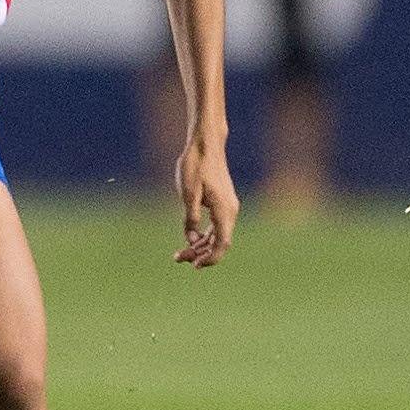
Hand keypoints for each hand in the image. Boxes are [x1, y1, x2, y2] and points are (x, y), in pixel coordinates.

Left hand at [174, 134, 237, 267]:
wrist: (206, 144)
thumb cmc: (196, 165)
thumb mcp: (188, 193)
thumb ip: (190, 218)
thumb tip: (191, 240)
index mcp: (224, 210)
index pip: (222, 244)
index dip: (209, 258)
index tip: (193, 265)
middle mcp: (230, 211)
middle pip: (220, 242)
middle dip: (201, 254)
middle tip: (178, 258)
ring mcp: (228, 207)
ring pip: (218, 235)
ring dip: (202, 245)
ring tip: (181, 252)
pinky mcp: (223, 202)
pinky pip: (217, 225)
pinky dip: (205, 235)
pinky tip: (191, 239)